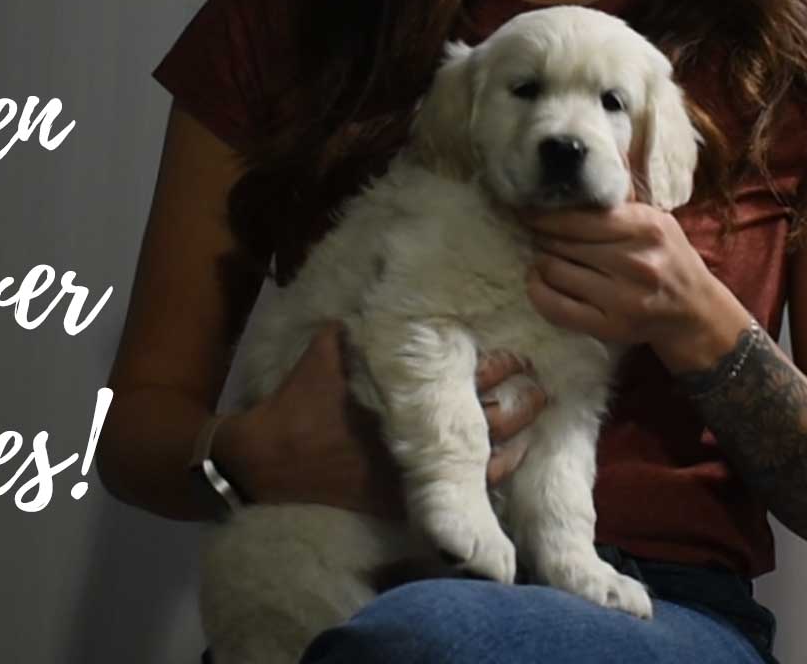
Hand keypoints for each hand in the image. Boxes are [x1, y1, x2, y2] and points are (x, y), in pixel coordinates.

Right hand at [214, 322, 545, 518]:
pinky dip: (490, 477)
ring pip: (484, 462)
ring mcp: (413, 474)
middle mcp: (416, 440)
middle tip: (540, 387)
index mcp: (404, 399)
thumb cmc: (295, 408)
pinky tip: (508, 465)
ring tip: (535, 424)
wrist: (266, 465)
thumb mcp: (321, 356)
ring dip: (513, 442)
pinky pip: (462, 493)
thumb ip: (351, 332)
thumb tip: (367, 306)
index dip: (498, 367)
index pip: (467, 382)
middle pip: (488, 422)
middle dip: (519, 403)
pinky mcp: (404, 500)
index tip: (517, 355)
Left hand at [523, 202, 746, 369]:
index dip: (545, 215)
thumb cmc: (668, 258)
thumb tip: (603, 148)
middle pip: (561, 243)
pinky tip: (539, 280)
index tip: (526, 211)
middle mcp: (636, 263)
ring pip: (554, 271)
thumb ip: (623, 194)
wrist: (694, 311)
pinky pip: (555, 306)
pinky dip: (538, 291)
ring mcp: (623, 298)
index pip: (578, 219)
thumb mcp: (656, 219)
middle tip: (537, 235)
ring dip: (542, 261)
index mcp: (646, 228)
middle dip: (544, 237)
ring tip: (546, 256)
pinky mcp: (609, 326)